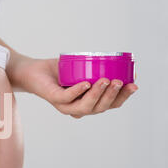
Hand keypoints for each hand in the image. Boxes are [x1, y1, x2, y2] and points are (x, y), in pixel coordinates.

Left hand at [15, 58, 137, 117]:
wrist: (33, 71)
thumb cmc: (58, 71)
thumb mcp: (82, 69)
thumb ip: (97, 68)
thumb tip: (120, 59)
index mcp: (88, 103)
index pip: (109, 104)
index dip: (123, 97)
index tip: (134, 84)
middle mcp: (77, 108)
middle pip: (100, 108)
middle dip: (113, 95)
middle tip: (120, 81)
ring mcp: (64, 105)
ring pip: (85, 107)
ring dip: (98, 95)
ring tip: (107, 81)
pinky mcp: (53, 98)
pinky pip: (67, 98)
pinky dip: (78, 91)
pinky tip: (86, 83)